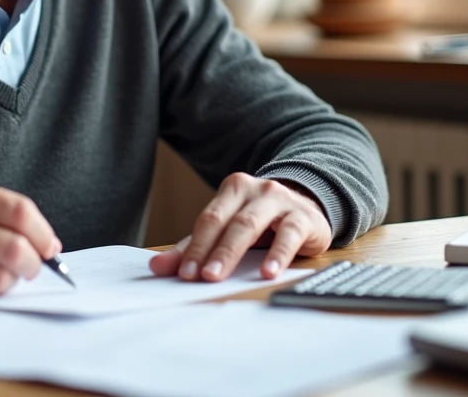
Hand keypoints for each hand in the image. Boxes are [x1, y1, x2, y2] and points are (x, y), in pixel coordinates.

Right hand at [0, 175, 61, 301]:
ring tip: (4, 272)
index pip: (20, 212)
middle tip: (32, 265)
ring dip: (12, 279)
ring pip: (1, 278)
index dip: (43, 233)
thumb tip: (48, 245)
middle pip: (15, 249)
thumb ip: (4, 213)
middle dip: (34, 263)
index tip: (49, 246)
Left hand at [148, 174, 330, 281]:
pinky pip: (289, 234)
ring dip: (234, 252)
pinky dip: (278, 254)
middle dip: (211, 251)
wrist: (310, 206)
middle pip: (227, 222)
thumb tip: (158, 267)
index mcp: (232, 190)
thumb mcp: (231, 228)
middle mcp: (255, 190)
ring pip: (252, 224)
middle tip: (201, 277)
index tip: (183, 274)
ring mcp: (279, 200)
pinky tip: (268, 272)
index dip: (195, 247)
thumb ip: (196, 246)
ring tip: (222, 276)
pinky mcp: (304, 217)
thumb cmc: (263, 221)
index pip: (208, 219)